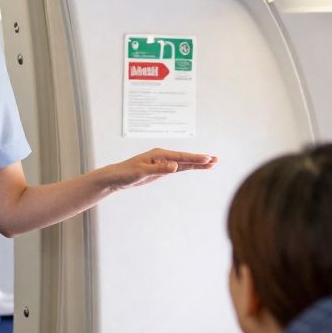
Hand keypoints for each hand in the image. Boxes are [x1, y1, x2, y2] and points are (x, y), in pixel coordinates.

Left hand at [102, 148, 216, 190]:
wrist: (114, 177)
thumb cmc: (125, 173)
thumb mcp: (141, 172)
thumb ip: (159, 169)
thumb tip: (175, 166)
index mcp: (158, 155)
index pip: (181, 157)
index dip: (195, 159)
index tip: (208, 159)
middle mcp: (162, 157)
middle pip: (185, 158)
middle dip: (200, 159)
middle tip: (216, 159)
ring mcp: (162, 163)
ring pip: (184, 163)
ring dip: (197, 163)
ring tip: (212, 163)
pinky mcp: (161, 170)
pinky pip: (178, 168)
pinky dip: (188, 167)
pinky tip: (196, 167)